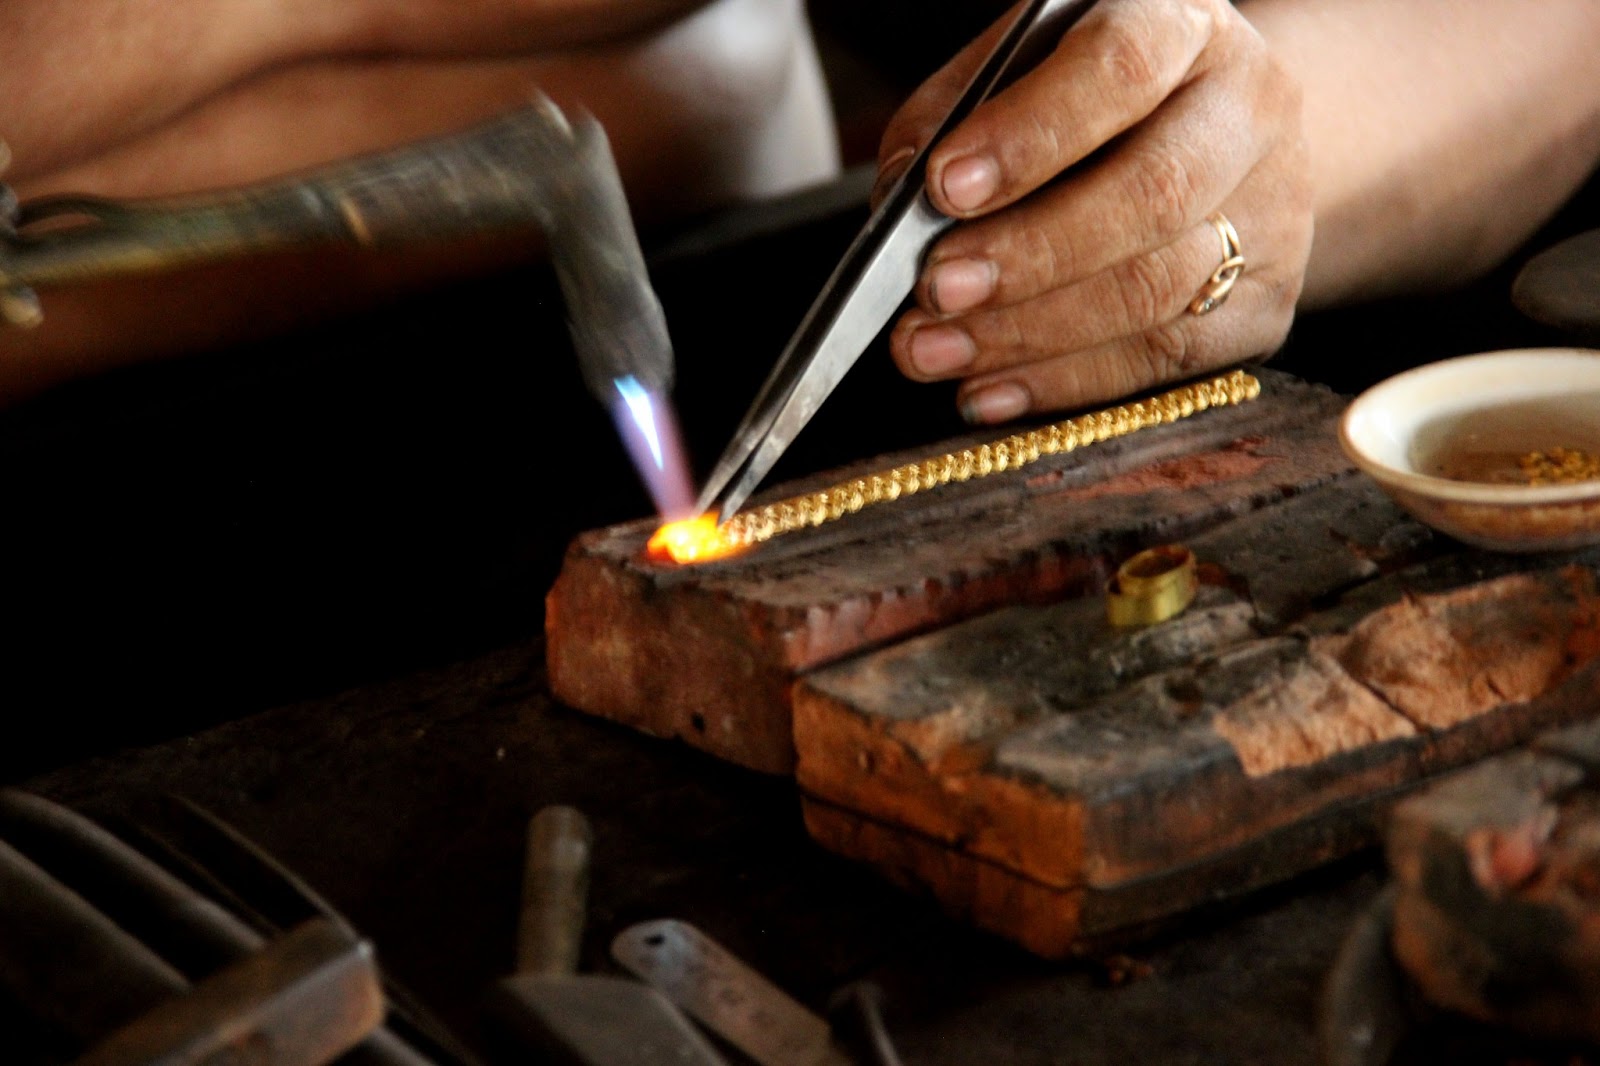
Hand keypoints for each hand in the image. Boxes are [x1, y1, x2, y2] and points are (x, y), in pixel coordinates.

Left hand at [874, 0, 1311, 422]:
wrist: (1220, 137)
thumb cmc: (1091, 101)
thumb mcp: (1025, 69)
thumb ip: (958, 116)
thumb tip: (901, 206)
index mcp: (1184, 26)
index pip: (1120, 71)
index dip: (1030, 135)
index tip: (944, 187)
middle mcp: (1248, 111)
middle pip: (1152, 196)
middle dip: (1028, 255)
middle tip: (934, 290)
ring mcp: (1271, 215)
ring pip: (1155, 292)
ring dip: (1027, 336)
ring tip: (932, 351)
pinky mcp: (1265, 306)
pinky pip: (1165, 362)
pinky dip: (1063, 385)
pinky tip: (988, 392)